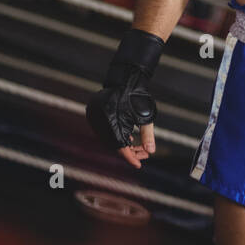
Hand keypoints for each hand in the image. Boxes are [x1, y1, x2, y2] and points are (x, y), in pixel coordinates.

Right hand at [86, 29, 164, 167]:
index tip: (139, 165)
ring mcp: (95, 119)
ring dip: (122, 144)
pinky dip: (116, 136)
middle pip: (114, 145)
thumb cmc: (137, 98)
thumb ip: (148, 135)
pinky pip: (104, 131)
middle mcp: (101, 123)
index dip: (131, 158)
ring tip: (138, 146)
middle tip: (143, 154)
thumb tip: (151, 151)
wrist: (126, 80)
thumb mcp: (146, 118)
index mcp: (113, 123)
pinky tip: (128, 137)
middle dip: (129, 151)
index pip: (121, 148)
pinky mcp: (93, 115)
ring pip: (109, 139)